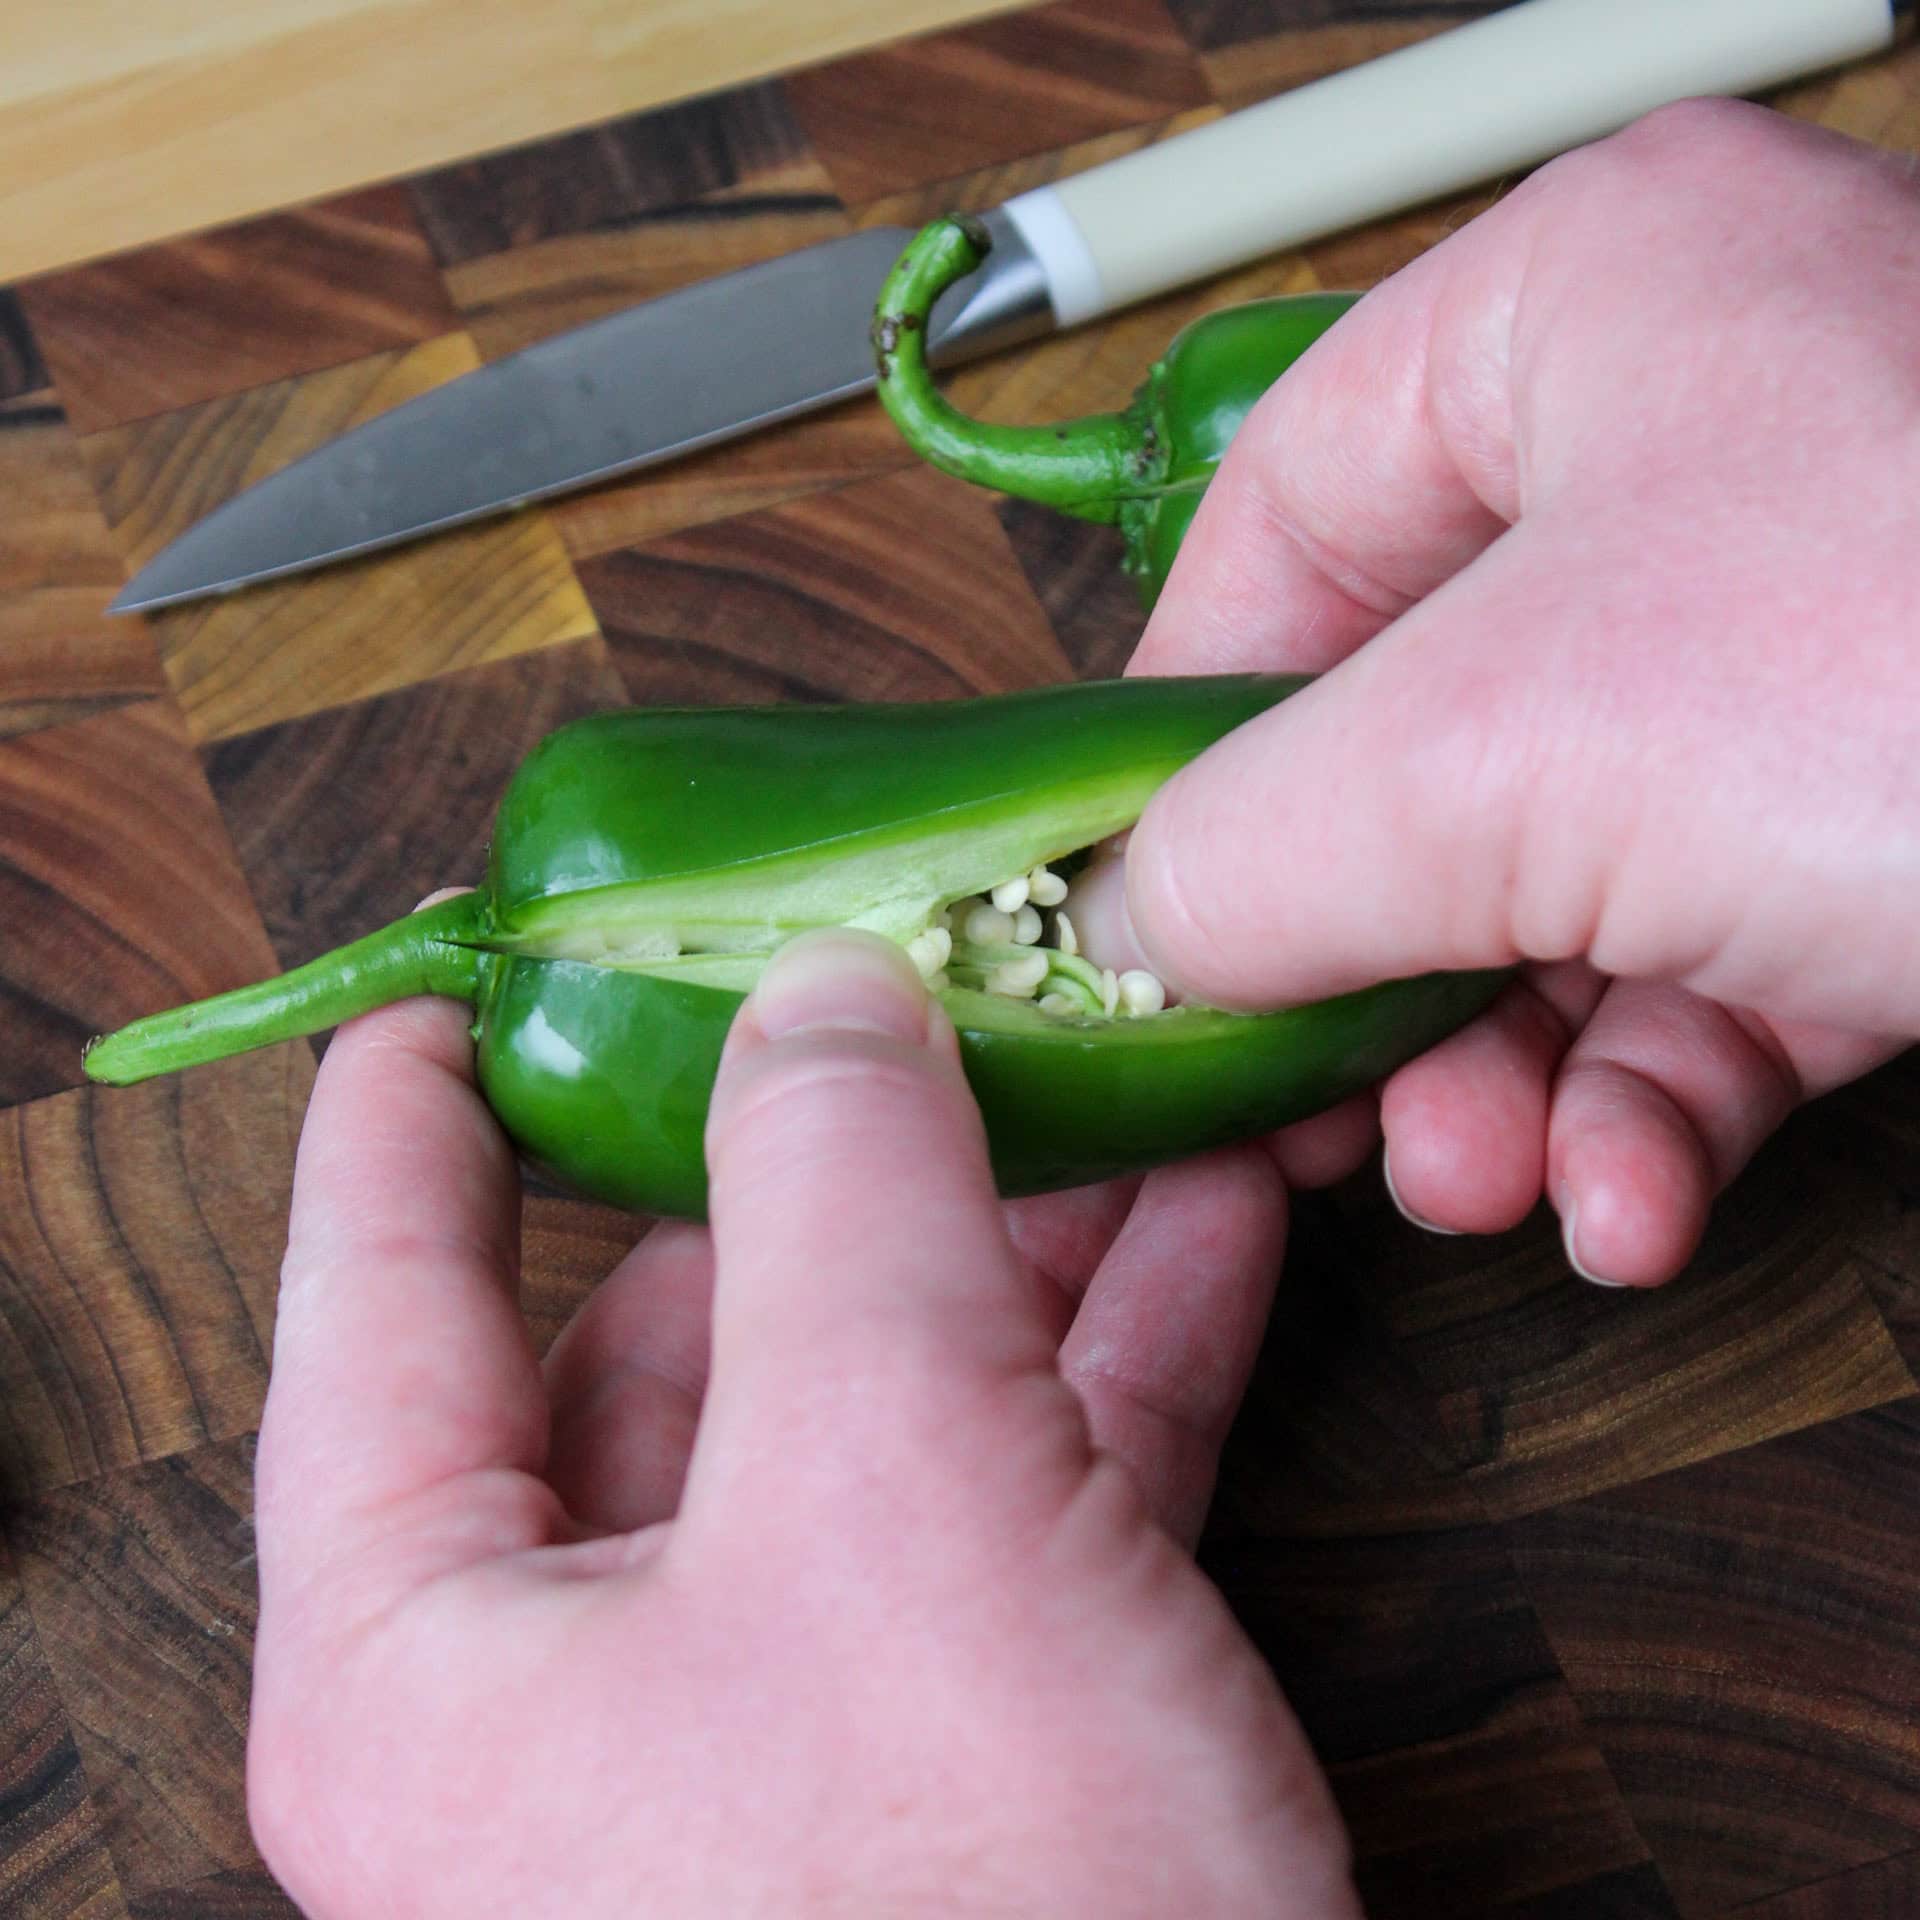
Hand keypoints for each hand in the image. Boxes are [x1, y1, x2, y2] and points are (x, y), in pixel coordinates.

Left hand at [246, 929, 1356, 1917]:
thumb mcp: (887, 1487)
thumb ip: (840, 1197)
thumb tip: (818, 993)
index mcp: (441, 1646)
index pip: (383, 1308)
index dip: (409, 1120)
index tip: (446, 981)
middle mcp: (592, 1681)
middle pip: (682, 1331)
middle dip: (819, 1152)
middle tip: (894, 989)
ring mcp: (794, 1712)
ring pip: (879, 1397)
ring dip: (1009, 1233)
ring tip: (1102, 1066)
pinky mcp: (973, 1745)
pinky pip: (1022, 1489)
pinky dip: (1111, 1351)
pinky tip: (1206, 1221)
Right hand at [1100, 100, 1919, 1287]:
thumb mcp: (1493, 758)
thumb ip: (1239, 840)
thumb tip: (1100, 923)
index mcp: (1587, 316)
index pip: (1285, 521)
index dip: (1187, 735)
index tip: (1138, 906)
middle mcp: (1708, 452)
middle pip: (1417, 737)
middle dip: (1367, 960)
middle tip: (1304, 1103)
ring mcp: (1823, 635)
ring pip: (1561, 872)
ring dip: (1497, 1062)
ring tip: (1477, 1178)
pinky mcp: (1915, 803)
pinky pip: (1717, 946)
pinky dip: (1655, 1091)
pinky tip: (1633, 1200)